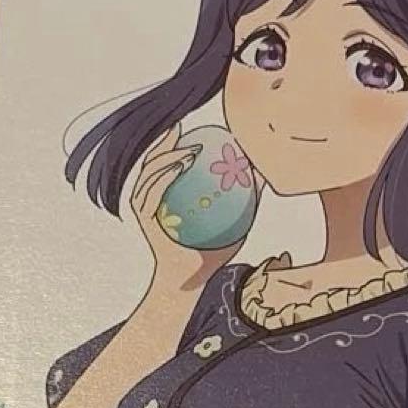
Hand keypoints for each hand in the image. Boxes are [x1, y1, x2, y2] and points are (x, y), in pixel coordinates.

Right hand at [128, 123, 246, 293]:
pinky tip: (179, 166)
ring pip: (150, 172)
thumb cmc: (211, 253)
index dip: (175, 141)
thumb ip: (246, 199)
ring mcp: (145, 206)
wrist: (191, 280)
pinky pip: (151, 191)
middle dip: (166, 141)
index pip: (168, 161)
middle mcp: (151, 197)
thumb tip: (264, 176)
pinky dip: (164, 175)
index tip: (193, 127)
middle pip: (154, 160)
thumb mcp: (236, 222)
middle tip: (184, 128)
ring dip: (166, 155)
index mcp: (167, 195)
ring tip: (187, 148)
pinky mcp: (143, 217)